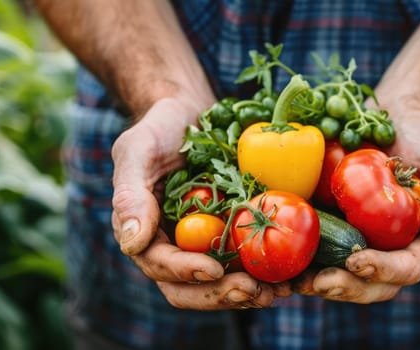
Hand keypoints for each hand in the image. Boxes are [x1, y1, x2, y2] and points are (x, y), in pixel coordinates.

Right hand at [110, 97, 290, 309]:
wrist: (191, 114)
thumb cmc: (159, 129)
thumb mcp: (137, 152)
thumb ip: (130, 195)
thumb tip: (131, 245)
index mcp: (144, 234)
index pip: (160, 265)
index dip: (185, 272)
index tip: (213, 269)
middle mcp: (172, 248)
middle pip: (189, 289)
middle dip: (220, 295)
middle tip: (253, 292)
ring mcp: (203, 246)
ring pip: (219, 285)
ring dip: (247, 294)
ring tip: (279, 291)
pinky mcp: (231, 237)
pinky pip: (246, 264)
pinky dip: (265, 274)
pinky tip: (290, 276)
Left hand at [297, 110, 419, 302]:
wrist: (396, 118)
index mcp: (418, 245)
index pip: (405, 269)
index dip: (382, 270)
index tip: (358, 261)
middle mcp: (386, 251)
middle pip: (369, 284)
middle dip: (344, 287)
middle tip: (318, 283)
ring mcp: (357, 241)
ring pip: (338, 276)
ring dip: (315, 284)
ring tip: (292, 283)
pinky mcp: (329, 226)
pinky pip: (312, 250)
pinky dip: (294, 260)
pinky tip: (274, 262)